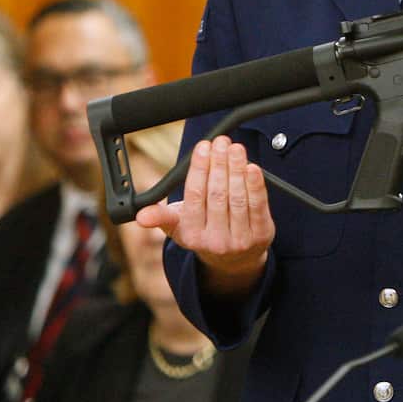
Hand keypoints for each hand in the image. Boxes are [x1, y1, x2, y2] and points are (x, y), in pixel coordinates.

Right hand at [136, 135, 274, 296]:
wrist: (235, 259)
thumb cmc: (204, 231)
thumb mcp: (178, 227)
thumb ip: (160, 216)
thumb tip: (141, 215)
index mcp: (191, 235)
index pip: (194, 196)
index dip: (199, 169)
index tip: (203, 147)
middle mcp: (215, 240)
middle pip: (217, 194)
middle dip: (219, 164)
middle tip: (221, 142)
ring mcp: (240, 239)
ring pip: (238, 198)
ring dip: (237, 169)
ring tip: (236, 149)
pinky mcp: (261, 234)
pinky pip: (258, 205)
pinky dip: (255, 185)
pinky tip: (252, 167)